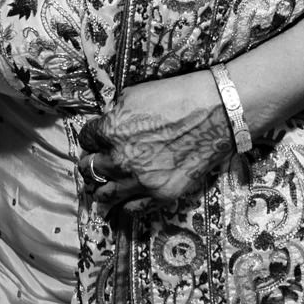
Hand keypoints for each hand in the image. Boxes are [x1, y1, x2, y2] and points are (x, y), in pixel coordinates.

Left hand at [81, 73, 236, 211]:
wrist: (218, 113)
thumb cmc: (179, 96)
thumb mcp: (136, 94)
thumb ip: (116, 113)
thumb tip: (109, 122)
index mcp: (110, 131)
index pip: (85, 139)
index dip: (91, 139)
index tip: (96, 141)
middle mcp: (120, 159)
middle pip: (90, 168)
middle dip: (92, 164)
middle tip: (95, 164)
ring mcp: (140, 180)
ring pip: (105, 194)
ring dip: (101, 189)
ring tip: (102, 189)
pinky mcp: (161, 194)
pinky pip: (133, 209)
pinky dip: (126, 205)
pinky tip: (125, 201)